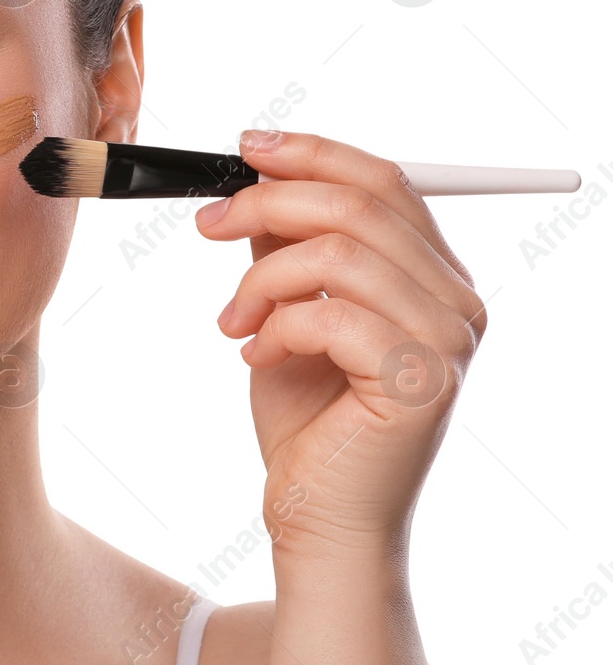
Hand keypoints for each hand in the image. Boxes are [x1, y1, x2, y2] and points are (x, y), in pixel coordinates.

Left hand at [194, 130, 487, 567]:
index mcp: (435, 275)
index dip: (313, 152)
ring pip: (339, 254)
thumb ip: (287, 246)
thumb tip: (258, 178)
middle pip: (361, 203)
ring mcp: (448, 342)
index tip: (245, 147)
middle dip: (268, 201)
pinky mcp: (421, 382)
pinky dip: (274, 327)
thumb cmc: (305, 420)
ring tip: (231, 320)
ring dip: (261, 280)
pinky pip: (329, 316)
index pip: (386, 181)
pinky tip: (255, 355)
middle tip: (207, 224)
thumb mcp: (286, 310)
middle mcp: (457, 301)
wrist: (315, 516)